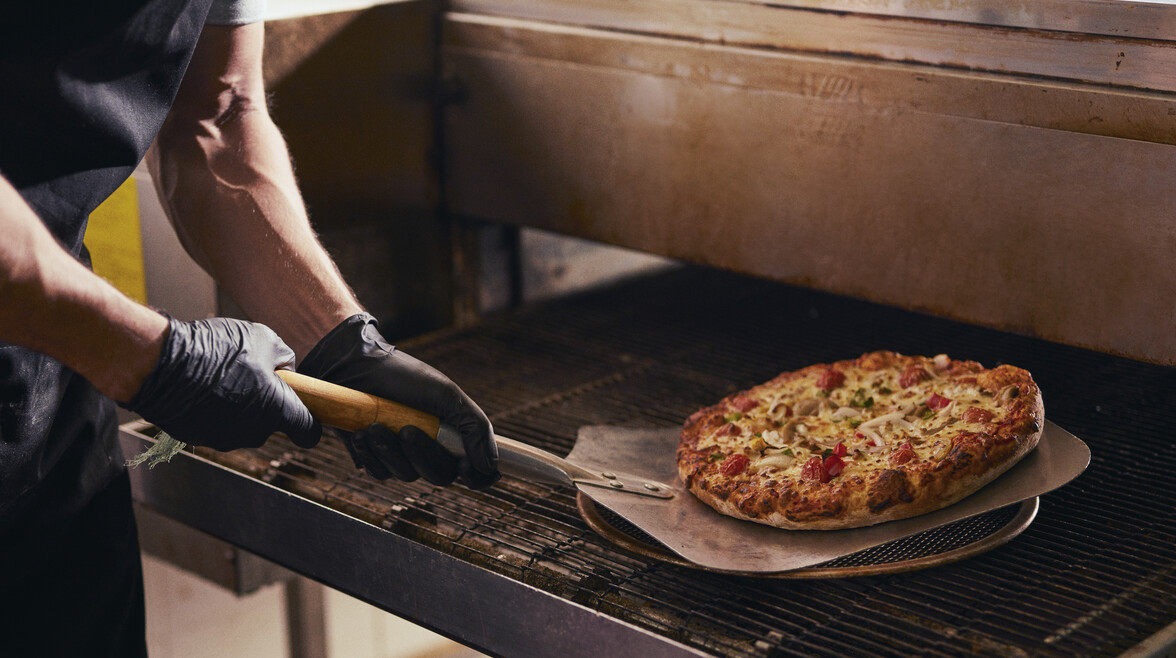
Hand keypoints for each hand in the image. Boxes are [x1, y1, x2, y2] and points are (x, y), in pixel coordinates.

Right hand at [121, 317, 320, 449]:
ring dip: (239, 403)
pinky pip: (217, 423)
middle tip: (251, 373)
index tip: (308, 414)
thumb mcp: (264, 338)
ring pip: (243, 422)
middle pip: (272, 422)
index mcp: (278, 411)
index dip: (312, 424)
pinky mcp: (200, 439)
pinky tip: (201, 385)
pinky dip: (214, 409)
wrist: (161, 365)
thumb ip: (284, 358)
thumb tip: (283, 370)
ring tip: (221, 375)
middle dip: (267, 402)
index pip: (309, 431)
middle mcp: (255, 432)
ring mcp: (225, 439)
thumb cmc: (216, 349)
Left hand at [297, 314, 497, 487]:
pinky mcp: (376, 457)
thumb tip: (492, 466)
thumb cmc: (403, 376)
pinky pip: (379, 472)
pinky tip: (361, 433)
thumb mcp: (447, 394)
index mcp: (455, 434)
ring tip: (374, 426)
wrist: (354, 366)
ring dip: (390, 451)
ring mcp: (403, 455)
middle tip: (405, 429)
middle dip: (422, 455)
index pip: (476, 471)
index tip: (464, 467)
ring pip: (407, 475)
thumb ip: (475, 427)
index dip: (475, 477)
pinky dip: (371, 454)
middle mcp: (432, 449)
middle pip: (439, 476)